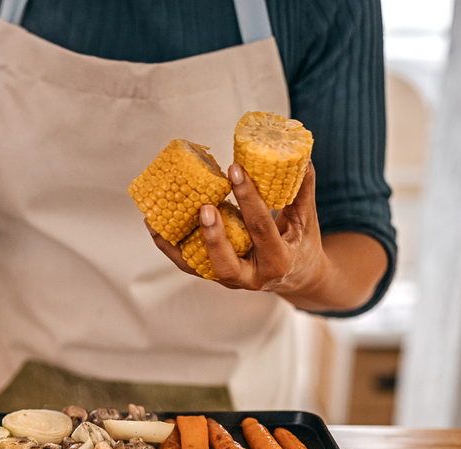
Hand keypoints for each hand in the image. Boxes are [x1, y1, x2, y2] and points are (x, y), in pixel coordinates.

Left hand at [150, 161, 327, 295]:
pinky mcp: (216, 277)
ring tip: (156, 219)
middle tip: (203, 208)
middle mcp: (251, 277)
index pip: (261, 227)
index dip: (248, 198)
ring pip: (199, 267)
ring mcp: (231, 280)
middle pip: (226, 262)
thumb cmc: (301, 243)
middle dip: (212, 236)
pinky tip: (154, 227)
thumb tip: (300, 155)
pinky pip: (188, 264)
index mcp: (278, 261)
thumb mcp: (306, 219)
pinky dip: (170, 247)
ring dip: (175, 245)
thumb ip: (302, 190)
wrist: (296, 277)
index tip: (234, 170)